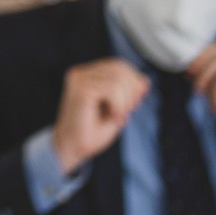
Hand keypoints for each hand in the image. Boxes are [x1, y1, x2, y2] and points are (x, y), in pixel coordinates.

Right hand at [52, 59, 147, 175]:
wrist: (71, 149)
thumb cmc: (90, 133)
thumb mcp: (116, 110)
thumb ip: (128, 94)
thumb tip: (145, 81)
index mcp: (87, 75)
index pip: (117, 65)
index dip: (134, 79)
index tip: (137, 100)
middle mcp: (80, 74)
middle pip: (119, 68)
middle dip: (131, 91)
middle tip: (126, 111)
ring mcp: (79, 80)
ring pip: (117, 79)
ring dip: (124, 101)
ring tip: (116, 116)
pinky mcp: (81, 90)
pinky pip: (112, 90)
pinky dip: (119, 105)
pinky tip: (111, 117)